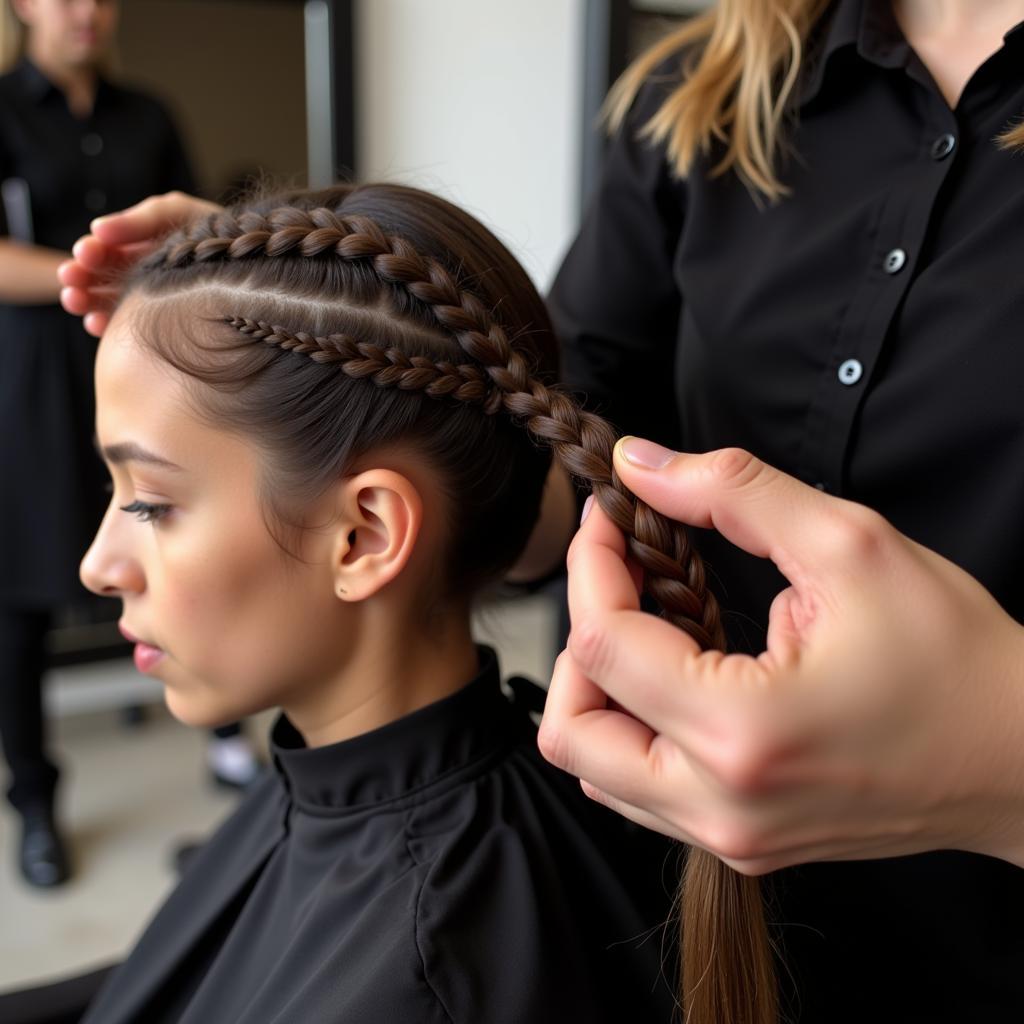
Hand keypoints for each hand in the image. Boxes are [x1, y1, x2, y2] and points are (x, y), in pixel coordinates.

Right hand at [58, 191, 220, 335]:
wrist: (258, 266)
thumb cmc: (220, 235)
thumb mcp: (179, 214)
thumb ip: (141, 219)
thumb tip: (97, 228)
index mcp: (142, 246)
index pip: (108, 248)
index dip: (92, 250)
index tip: (84, 253)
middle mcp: (143, 274)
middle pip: (101, 277)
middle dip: (81, 276)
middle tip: (72, 278)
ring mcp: (150, 302)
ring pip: (108, 303)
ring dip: (86, 301)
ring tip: (75, 301)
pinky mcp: (160, 327)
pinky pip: (128, 328)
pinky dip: (108, 326)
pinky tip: (98, 324)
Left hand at [538, 441, 1023, 873]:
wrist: (1023, 760)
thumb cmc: (956, 657)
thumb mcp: (851, 545)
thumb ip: (731, 491)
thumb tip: (638, 464)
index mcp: (743, 731)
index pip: (602, 645)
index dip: (589, 565)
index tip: (609, 519)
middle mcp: (720, 804)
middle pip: (569, 728)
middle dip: (578, 637)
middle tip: (622, 578)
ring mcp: (727, 836)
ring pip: (594, 765)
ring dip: (600, 683)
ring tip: (652, 620)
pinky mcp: (740, 841)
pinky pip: (638, 788)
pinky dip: (633, 722)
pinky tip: (678, 670)